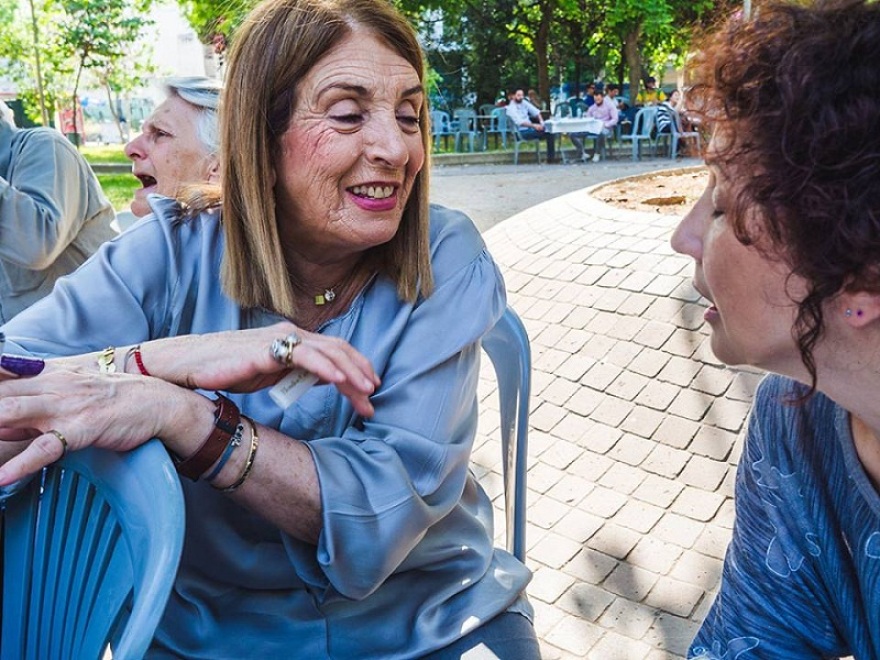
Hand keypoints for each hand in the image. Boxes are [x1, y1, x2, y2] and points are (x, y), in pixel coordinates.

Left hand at [0, 364, 189, 485]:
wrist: (157, 401)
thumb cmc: (114, 401)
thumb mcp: (72, 393)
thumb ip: (33, 408)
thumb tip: (2, 427)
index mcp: (46, 376)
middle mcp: (51, 386)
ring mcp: (65, 406)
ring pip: (10, 414)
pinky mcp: (81, 428)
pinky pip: (44, 448)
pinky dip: (20, 464)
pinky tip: (2, 479)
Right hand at [140, 323, 380, 416]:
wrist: (185, 365)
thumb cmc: (227, 368)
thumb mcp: (271, 373)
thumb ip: (297, 372)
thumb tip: (326, 380)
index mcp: (294, 340)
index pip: (335, 350)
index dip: (358, 367)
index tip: (370, 390)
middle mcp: (290, 334)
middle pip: (337, 350)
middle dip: (360, 373)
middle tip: (374, 396)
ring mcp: (277, 339)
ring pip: (326, 352)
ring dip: (350, 372)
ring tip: (366, 391)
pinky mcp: (263, 349)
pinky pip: (301, 356)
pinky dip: (324, 366)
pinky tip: (338, 379)